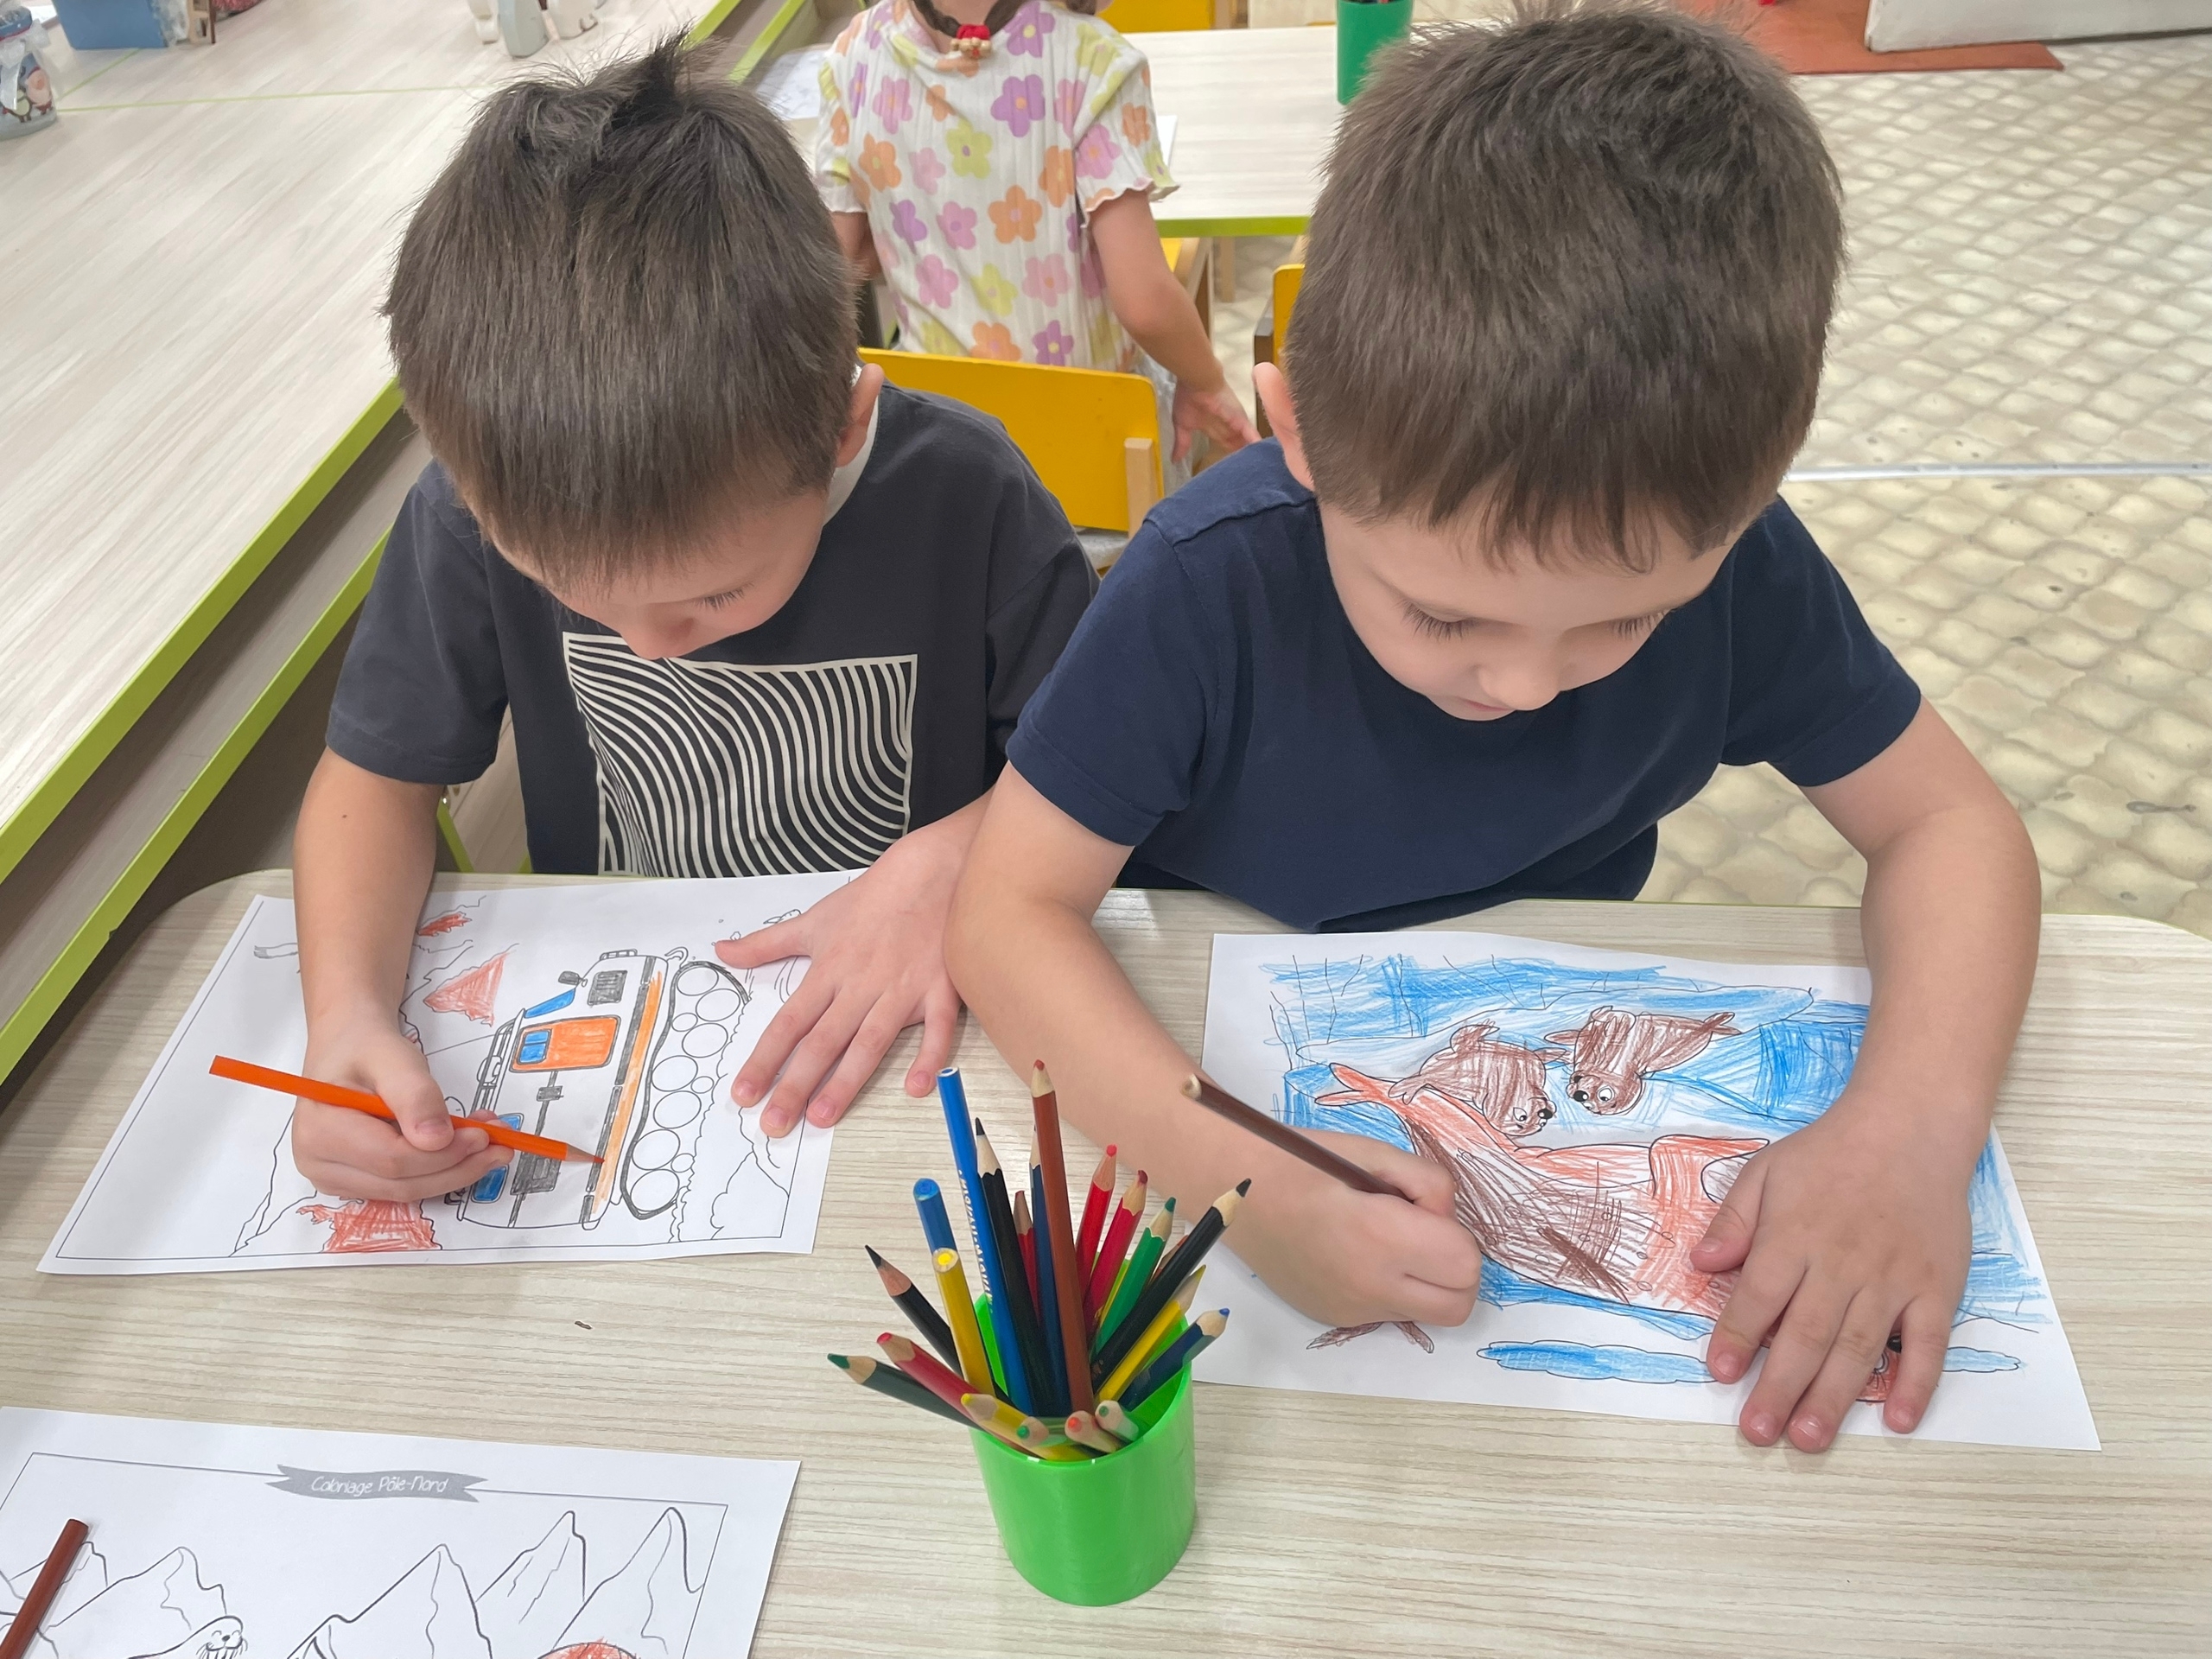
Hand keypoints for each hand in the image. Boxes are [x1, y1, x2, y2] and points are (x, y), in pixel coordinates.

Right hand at [292, 1014, 508, 1200]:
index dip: (444, 1154)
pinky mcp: (355, 1181)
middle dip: (457, 1166)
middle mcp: (318, 1163)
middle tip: (499, 1145)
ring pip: (406, 1191)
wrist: (350, 1046)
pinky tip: (463, 1147)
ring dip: (454, 1170)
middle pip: (400, 1183)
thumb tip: (438, 1140)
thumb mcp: (393, 1057)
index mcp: (319, 1131)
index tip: (484, 1135)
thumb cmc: (366, 1048)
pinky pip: (403, 1186)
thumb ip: (415, 1096)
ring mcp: (334, 1177)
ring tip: (488, 1143)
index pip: (392, 1160)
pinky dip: (439, 1169)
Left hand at [714, 833, 963, 1136]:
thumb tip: (721, 952)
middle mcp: (860, 984)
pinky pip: (937, 1028)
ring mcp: (902, 988)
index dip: (764, 1060)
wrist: (934, 870)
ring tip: (822, 1117)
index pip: (788, 1023)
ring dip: (846, 1081)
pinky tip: (917, 1088)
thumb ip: (767, 944)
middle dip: (795, 1085)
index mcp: (829, 970)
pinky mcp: (942, 989)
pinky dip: (929, 1056)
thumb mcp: (815, 919)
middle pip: (822, 1042)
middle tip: (773, 1126)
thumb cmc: (875, 898)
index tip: (744, 1094)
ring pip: (869, 1042)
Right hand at [1170, 378, 1258, 464]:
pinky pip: (1251, 437)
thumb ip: (1182, 443)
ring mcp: (1235, 422)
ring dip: (1251, 455)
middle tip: (1249, 473)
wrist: (1197, 382)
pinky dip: (1255, 447)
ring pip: (1246, 442)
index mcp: (1212, 425)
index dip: (1228, 454)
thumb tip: (1174, 460)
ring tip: (1258, 469)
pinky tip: (1264, 458)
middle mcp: (1226, 424)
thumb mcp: (1182, 425)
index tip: (1235, 469)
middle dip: (1242, 458)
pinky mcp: (1241, 421)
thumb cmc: (1188, 398)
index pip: (1223, 443)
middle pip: (1237, 444)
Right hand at [1231, 1130, 1483, 1328]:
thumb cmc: (1301, 1160)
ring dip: (1425, 1282)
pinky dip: (1390, 1287)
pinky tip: (1354, 1254)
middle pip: (1457, 1305)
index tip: (1422, 1209)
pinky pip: (1388, 1311)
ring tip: (1385, 1241)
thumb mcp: (1373, 1153)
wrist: (1233, 1191)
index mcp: (1380, 1236)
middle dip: (1455, 1269)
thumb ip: (1427, 1184)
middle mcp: (1369, 1286)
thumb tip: (1445, 1220)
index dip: (1455, 1233)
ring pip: (1425, 1312)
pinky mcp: (1335, 1318)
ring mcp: (1351, 1310)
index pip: (1466, 1264)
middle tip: (1421, 1233)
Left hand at [1693, 1099, 1972, 1449]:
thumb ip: (1734, 1220)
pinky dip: (1916, 1384)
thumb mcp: (1766, 1171)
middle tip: (1758, 1433)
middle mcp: (1842, 1264)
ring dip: (1834, 1397)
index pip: (1760, 1296)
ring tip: (1808, 1438)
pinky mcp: (1936, 1289)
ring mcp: (1893, 1280)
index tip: (1721, 1373)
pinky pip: (1928, 1345)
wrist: (1910, 1129)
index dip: (1738, 1335)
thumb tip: (1701, 1264)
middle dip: (1779, 1387)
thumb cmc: (1829, 1154)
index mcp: (1794, 1237)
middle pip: (1805, 1334)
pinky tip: (1896, 1419)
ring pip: (1859, 1347)